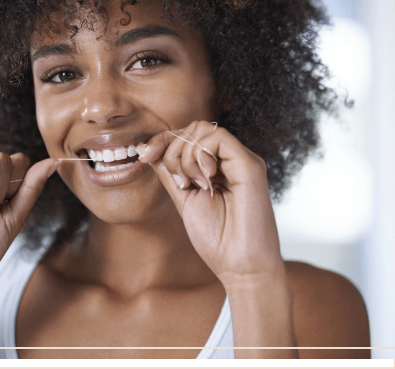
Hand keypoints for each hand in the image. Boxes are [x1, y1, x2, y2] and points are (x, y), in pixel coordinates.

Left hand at [136, 121, 282, 280]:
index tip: (144, 155)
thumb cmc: (216, 238)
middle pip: (194, 128)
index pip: (188, 135)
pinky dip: (200, 155)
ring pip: (203, 129)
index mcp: (217, 166)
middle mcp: (230, 159)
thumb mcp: (183, 198)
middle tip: (179, 182)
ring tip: (192, 184)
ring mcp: (241, 160)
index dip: (163, 140)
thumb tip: (148, 150)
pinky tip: (204, 179)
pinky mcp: (250, 165)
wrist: (239, 266)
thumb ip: (170, 172)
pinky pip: (218, 138)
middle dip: (172, 149)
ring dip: (185, 155)